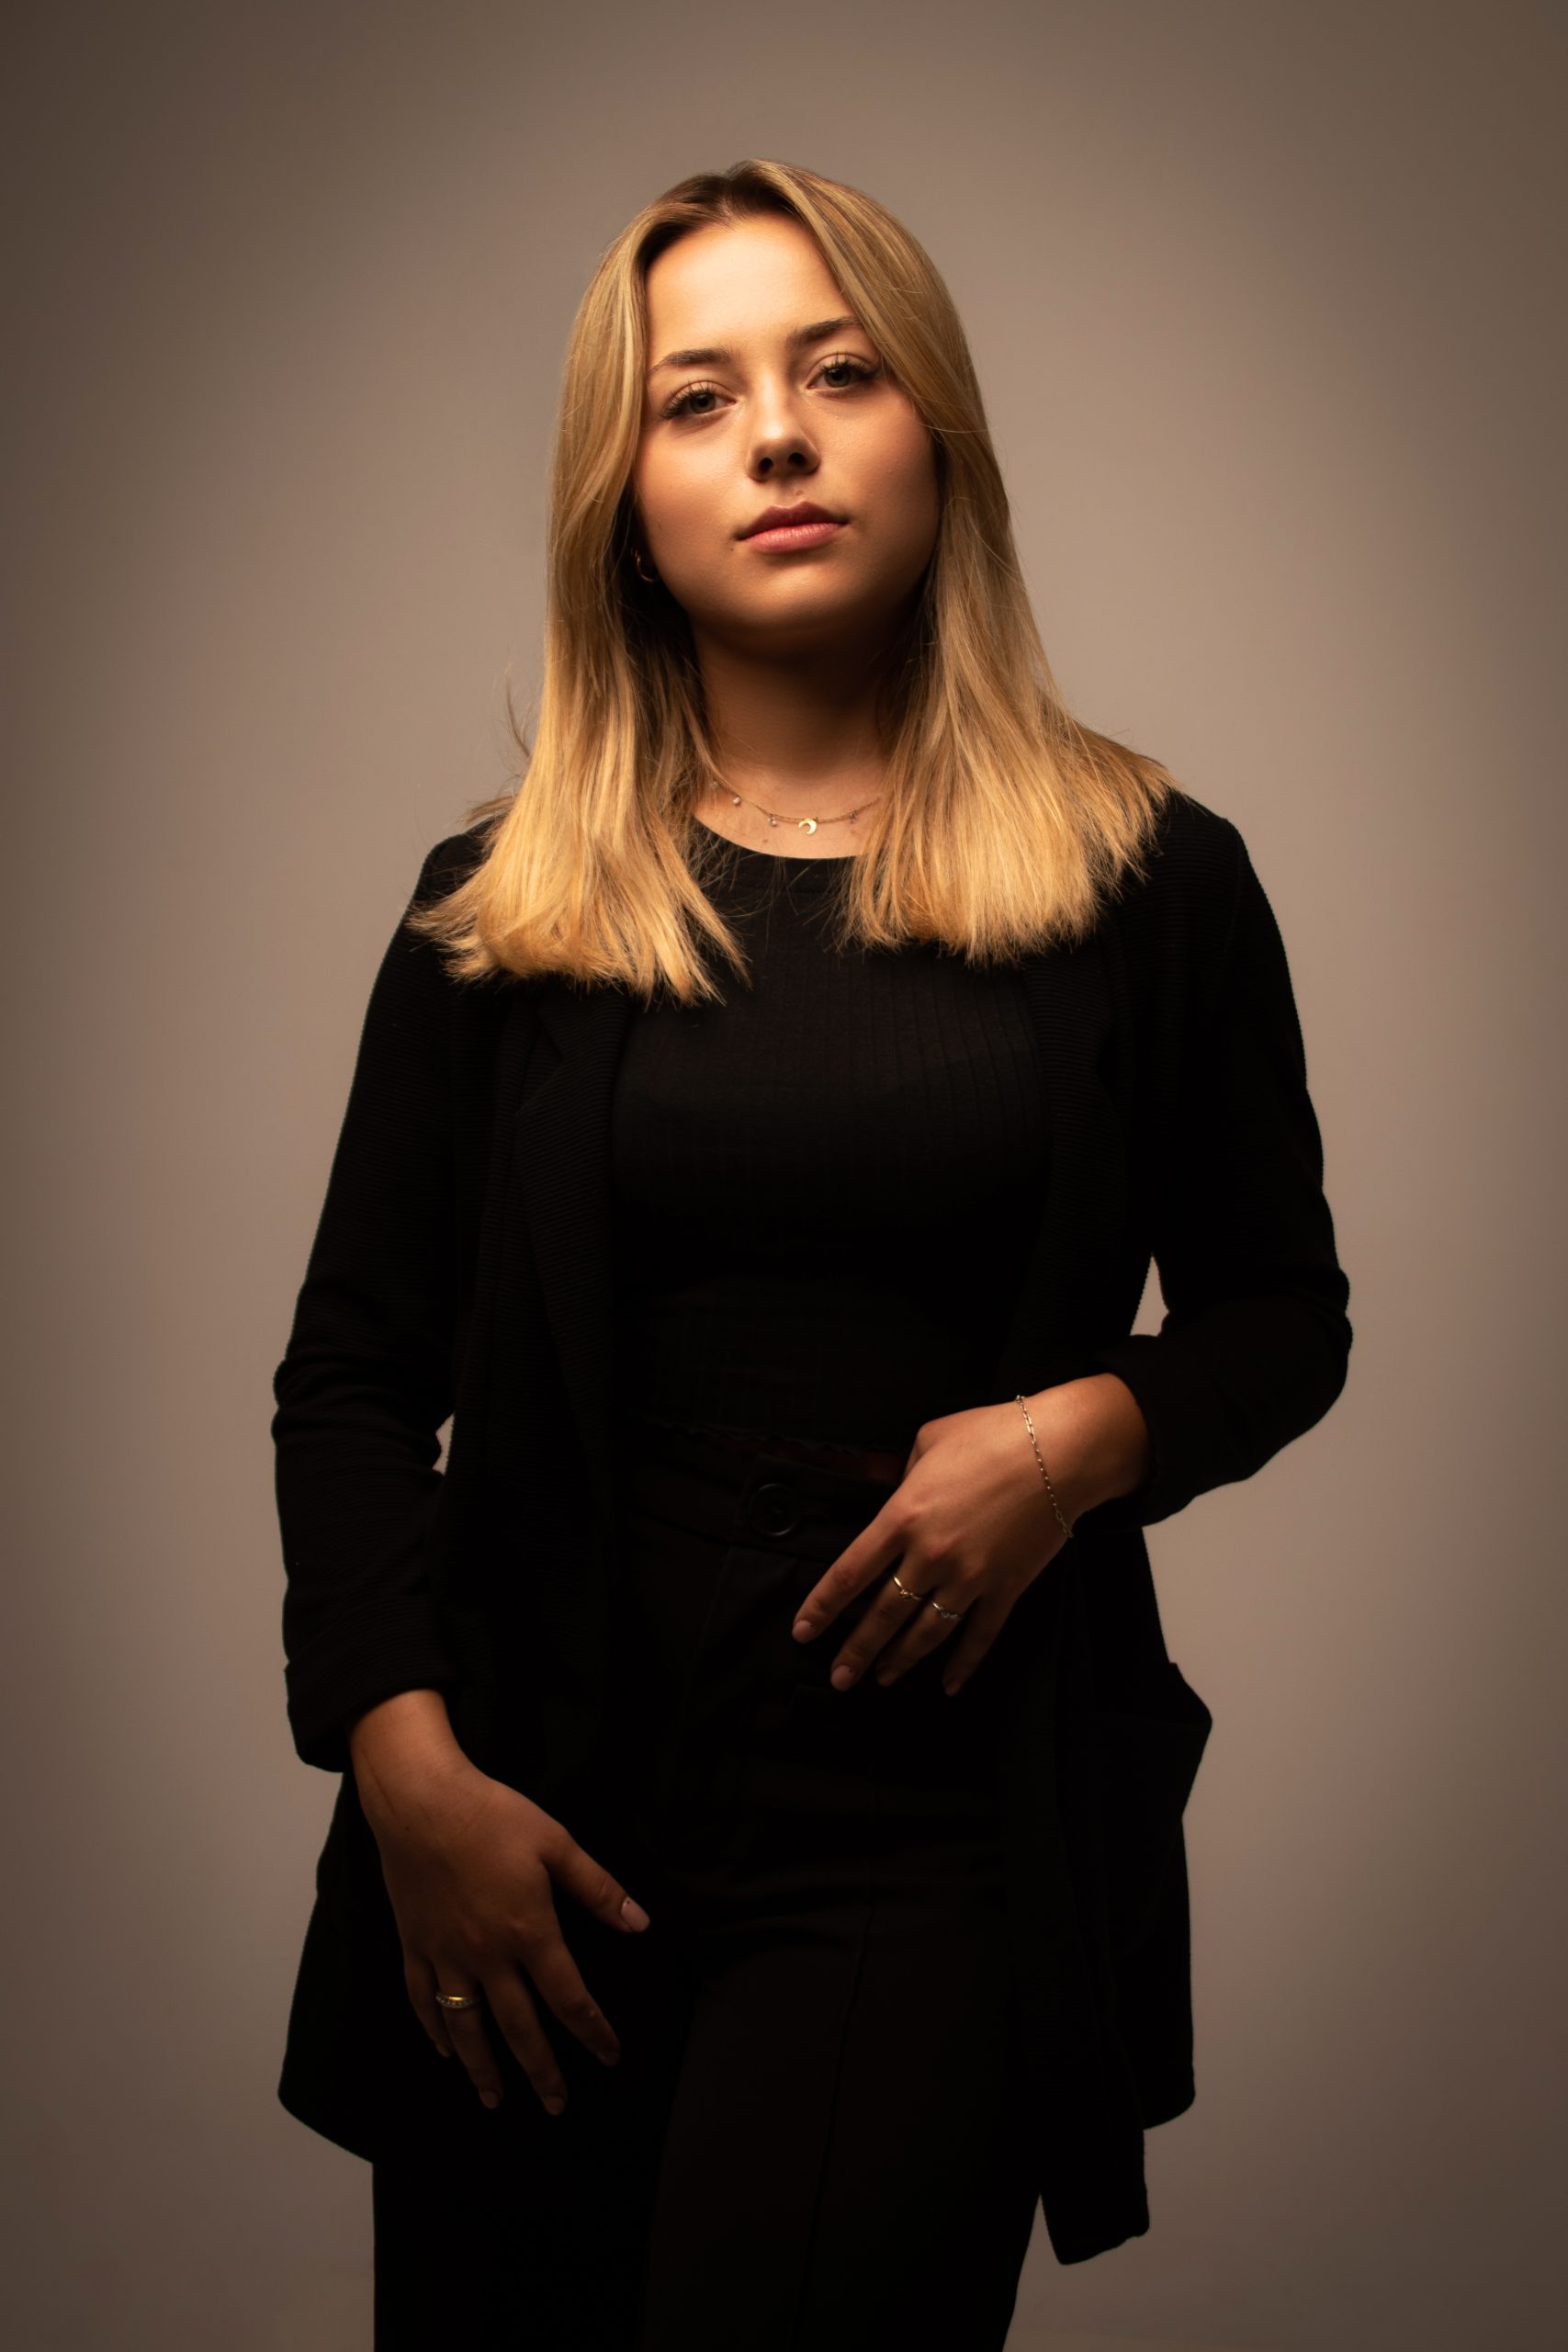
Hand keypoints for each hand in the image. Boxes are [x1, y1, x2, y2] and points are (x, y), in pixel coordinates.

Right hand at [356, 1743, 652, 2117]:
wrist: (420, 1801)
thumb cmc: (492, 1816)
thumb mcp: (556, 1843)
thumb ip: (597, 1888)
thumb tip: (640, 1923)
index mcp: (528, 1932)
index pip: (568, 1997)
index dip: (592, 2030)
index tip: (609, 2056)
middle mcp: (487, 1956)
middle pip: (518, 2027)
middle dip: (541, 2071)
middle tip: (556, 2106)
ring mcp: (445, 1955)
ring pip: (466, 2027)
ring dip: (483, 2068)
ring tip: (495, 2099)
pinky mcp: (414, 1945)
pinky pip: (423, 2001)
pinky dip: (435, 2031)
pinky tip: (446, 2050)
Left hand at [790, 1386, 1111, 1696]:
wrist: (1062, 1451)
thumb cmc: (995, 1435)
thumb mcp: (929, 1439)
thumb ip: (901, 1472)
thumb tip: (893, 1494)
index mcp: (904, 1515)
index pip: (850, 1573)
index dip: (822, 1607)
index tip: (803, 1631)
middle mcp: (931, 1555)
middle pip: (883, 1615)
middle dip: (856, 1651)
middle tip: (838, 1677)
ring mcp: (970, 1577)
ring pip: (926, 1633)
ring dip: (900, 1659)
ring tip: (882, 1678)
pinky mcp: (1006, 1588)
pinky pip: (980, 1637)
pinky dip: (963, 1665)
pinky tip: (948, 1684)